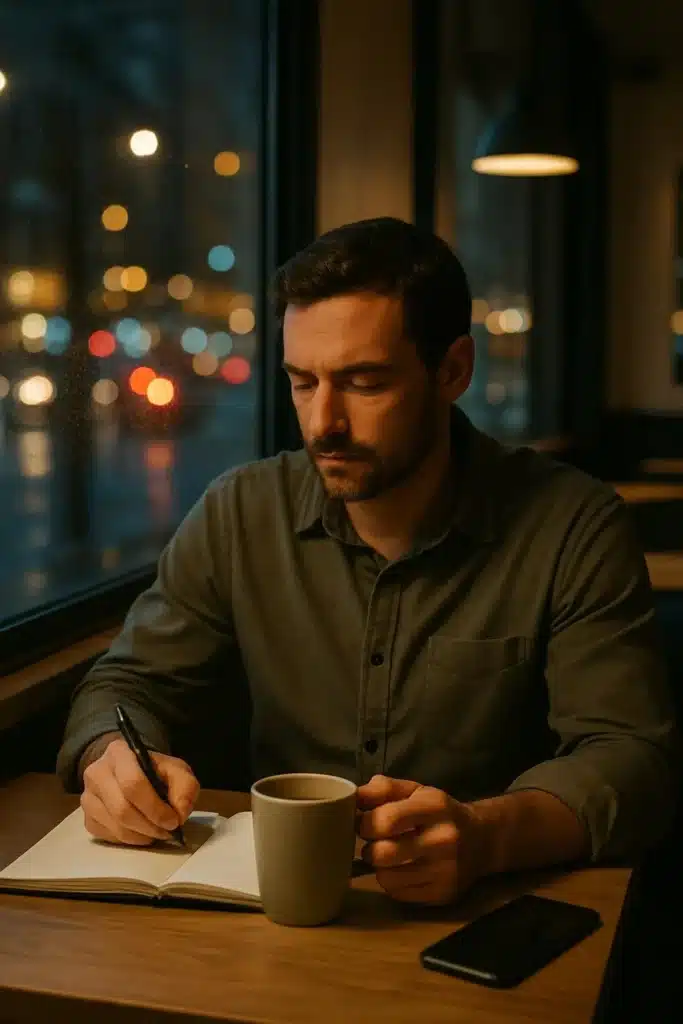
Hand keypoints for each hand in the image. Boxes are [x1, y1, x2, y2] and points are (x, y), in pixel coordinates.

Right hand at [81, 738, 199, 845]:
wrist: (130, 772)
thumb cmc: (155, 771)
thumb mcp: (176, 770)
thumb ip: (185, 787)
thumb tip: (179, 813)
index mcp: (119, 752)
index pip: (132, 783)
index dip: (154, 807)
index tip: (173, 820)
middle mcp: (96, 772)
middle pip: (122, 808)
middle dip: (150, 825)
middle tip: (168, 831)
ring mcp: (87, 796)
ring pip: (115, 826)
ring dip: (142, 835)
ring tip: (158, 832)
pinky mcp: (86, 817)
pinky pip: (108, 836)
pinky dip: (129, 840)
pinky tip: (142, 832)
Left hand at [356, 775, 484, 905]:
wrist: (482, 839)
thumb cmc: (440, 812)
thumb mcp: (416, 791)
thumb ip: (384, 789)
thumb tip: (355, 797)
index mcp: (434, 806)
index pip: (385, 820)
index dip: (365, 823)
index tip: (364, 823)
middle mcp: (443, 839)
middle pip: (383, 854)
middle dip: (369, 849)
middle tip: (374, 843)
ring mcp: (445, 870)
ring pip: (387, 878)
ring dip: (379, 868)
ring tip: (388, 857)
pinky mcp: (443, 894)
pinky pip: (399, 894)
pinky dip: (393, 883)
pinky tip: (403, 870)